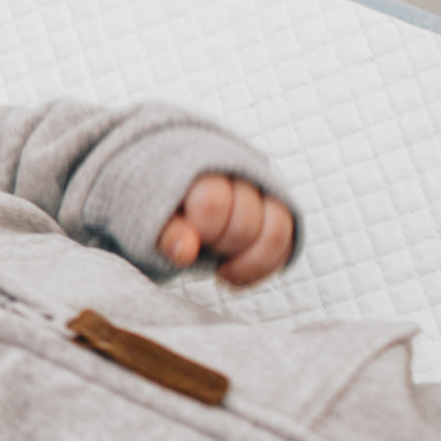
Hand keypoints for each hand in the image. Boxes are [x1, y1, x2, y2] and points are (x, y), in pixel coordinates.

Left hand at [158, 173, 294, 286]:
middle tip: (202, 247)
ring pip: (276, 232)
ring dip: (249, 262)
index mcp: (203, 168)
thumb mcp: (154, 217)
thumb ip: (167, 232)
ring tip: (222, 269)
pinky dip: (262, 267)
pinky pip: (285, 244)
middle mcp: (240, 175)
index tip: (187, 239)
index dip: (203, 231)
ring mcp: (264, 193)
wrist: (179, 187)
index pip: (214, 204)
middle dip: (221, 247)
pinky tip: (235, 272)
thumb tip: (185, 252)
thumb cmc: (163, 204)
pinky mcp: (278, 213)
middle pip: (246, 225)